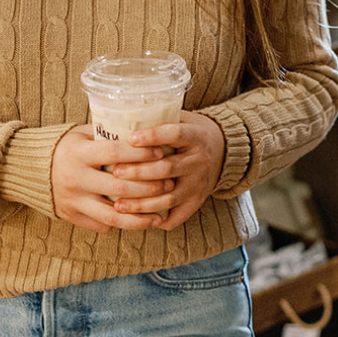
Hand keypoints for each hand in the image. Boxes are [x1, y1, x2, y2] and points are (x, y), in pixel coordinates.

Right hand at [52, 124, 176, 232]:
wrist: (30, 168)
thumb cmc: (67, 147)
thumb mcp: (83, 134)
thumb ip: (109, 134)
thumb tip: (146, 130)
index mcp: (78, 153)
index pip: (115, 153)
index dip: (140, 154)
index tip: (161, 152)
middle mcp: (75, 178)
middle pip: (119, 188)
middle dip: (149, 188)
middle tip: (169, 184)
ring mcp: (72, 200)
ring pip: (112, 215)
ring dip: (139, 217)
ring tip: (159, 216)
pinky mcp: (71, 216)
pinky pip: (102, 225)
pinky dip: (122, 224)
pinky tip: (140, 221)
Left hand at [115, 111, 225, 230]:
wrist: (223, 149)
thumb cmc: (191, 131)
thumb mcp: (182, 118)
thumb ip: (158, 118)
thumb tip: (119, 116)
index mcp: (196, 136)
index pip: (175, 134)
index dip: (153, 136)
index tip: (131, 138)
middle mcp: (200, 160)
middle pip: (168, 168)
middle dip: (139, 172)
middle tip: (115, 172)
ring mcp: (199, 183)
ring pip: (169, 197)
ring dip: (142, 203)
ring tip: (118, 204)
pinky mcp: (197, 200)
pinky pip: (176, 216)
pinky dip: (156, 219)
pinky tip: (137, 219)